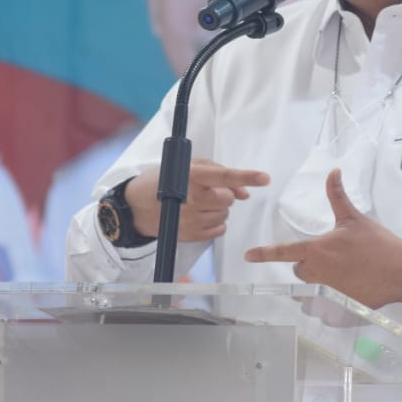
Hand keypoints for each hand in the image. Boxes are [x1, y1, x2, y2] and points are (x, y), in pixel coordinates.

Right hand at [124, 159, 269, 241]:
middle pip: (229, 199)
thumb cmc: (163, 181)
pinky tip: (197, 216)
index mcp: (190, 175)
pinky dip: (214, 224)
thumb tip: (245, 192)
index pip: (224, 176)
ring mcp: (189, 219)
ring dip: (217, 209)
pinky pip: (219, 231)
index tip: (265, 178)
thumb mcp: (187, 166)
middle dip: (223, 195)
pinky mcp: (189, 235)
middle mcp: (190, 198)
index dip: (246, 177)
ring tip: (197, 204)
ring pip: (225, 215)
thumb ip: (219, 173)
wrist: (135, 206)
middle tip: (204, 192)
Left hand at [244, 168, 401, 309]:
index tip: (248, 255)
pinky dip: (336, 294)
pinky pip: (328, 302)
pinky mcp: (341, 306)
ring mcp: (328, 292)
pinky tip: (354, 284)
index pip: (284, 252)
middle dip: (308, 263)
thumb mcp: (354, 218)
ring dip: (321, 279)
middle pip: (300, 270)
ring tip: (344, 270)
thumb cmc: (378, 243)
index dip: (264, 253)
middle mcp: (319, 273)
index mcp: (318, 250)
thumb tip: (333, 172)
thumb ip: (337, 196)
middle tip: (330, 255)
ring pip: (313, 286)